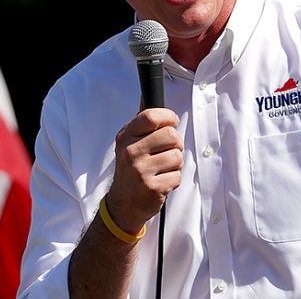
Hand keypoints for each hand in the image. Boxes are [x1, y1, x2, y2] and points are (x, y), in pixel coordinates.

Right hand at [106, 107, 182, 233]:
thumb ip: (141, 121)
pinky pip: (177, 176)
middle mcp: (131, 152)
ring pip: (177, 156)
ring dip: (175, 164)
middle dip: (175, 144)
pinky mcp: (152, 188)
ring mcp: (141, 171)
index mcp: (126, 137)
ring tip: (162, 169)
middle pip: (171, 135)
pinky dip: (173, 180)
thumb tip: (146, 96)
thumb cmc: (131, 169)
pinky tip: (161, 182)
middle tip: (167, 152)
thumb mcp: (129, 142)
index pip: (152, 116)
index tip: (171, 122)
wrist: (122, 204)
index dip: (168, 117)